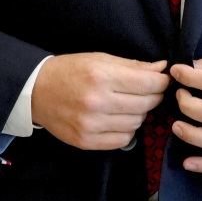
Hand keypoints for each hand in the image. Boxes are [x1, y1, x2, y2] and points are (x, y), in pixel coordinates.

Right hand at [31, 53, 169, 150]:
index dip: (161, 82)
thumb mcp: (100, 59)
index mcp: (101, 76)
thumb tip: (161, 69)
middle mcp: (97, 102)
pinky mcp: (86, 141)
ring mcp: (91, 125)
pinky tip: (119, 118)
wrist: (37, 91)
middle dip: (153, 96)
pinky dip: (127, 130)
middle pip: (144, 105)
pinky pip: (122, 140)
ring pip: (136, 123)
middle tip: (150, 91)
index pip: (146, 84)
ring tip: (131, 104)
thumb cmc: (71, 70)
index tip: (164, 80)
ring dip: (140, 113)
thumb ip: (133, 66)